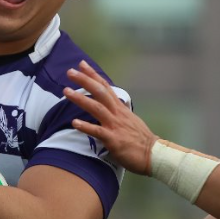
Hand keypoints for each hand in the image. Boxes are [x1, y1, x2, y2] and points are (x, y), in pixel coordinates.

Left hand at [64, 60, 157, 175]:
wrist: (153, 153)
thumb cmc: (141, 139)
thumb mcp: (131, 119)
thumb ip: (121, 111)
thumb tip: (118, 103)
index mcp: (120, 108)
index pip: (105, 87)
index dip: (93, 75)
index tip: (82, 64)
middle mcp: (117, 113)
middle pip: (99, 92)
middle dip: (85, 80)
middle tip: (70, 72)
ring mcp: (114, 125)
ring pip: (96, 108)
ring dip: (80, 99)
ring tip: (66, 91)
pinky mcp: (113, 139)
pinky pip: (97, 131)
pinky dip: (85, 126)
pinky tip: (74, 123)